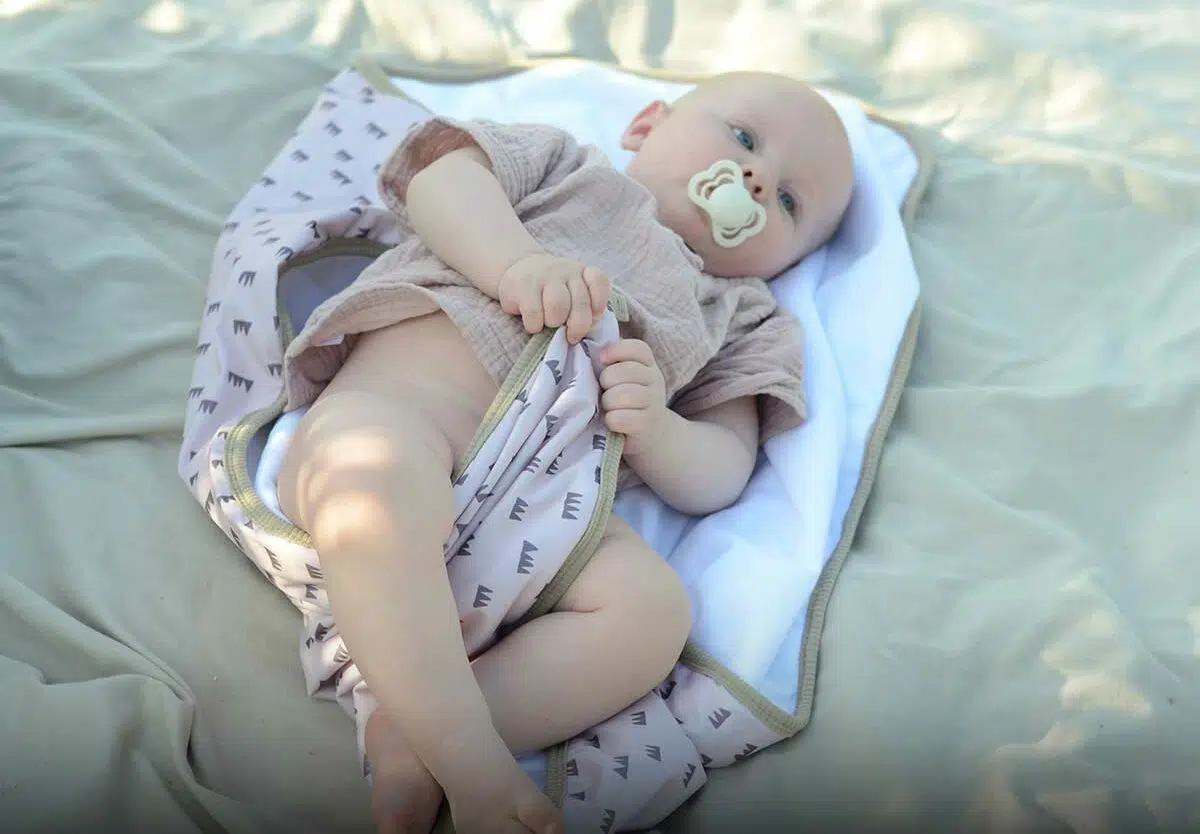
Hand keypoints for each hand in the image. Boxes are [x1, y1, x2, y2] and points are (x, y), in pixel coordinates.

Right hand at [497, 252, 609, 343]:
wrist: (514, 273)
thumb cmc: (549, 292)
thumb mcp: (571, 292)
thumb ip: (585, 305)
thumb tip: (591, 325)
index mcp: (581, 272)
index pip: (598, 280)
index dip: (599, 301)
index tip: (595, 316)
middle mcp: (565, 270)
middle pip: (580, 303)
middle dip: (578, 326)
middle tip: (571, 336)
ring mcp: (544, 275)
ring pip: (558, 307)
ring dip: (554, 322)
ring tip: (548, 323)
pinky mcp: (523, 284)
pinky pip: (534, 313)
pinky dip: (534, 325)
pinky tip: (532, 323)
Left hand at [598, 339, 667, 455]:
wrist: (649, 434)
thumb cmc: (627, 401)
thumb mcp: (624, 378)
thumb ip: (612, 362)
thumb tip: (588, 346)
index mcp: (648, 364)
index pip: (637, 349)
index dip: (616, 351)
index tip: (602, 359)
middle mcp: (655, 380)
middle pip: (624, 372)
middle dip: (606, 382)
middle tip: (605, 391)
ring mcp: (654, 403)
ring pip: (623, 396)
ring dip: (608, 402)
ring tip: (609, 407)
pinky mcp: (647, 425)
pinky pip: (620, 418)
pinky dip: (611, 420)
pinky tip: (612, 422)